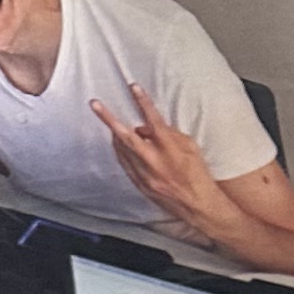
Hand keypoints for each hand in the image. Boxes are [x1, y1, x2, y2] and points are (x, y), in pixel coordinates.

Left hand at [89, 86, 231, 240]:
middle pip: (126, 136)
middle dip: (108, 119)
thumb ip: (169, 134)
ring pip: (122, 151)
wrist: (199, 207)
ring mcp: (146, 176)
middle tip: (94, 104)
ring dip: (115, 135)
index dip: (142, 102)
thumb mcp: (190, 147)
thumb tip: (146, 128)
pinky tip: (119, 145)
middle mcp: (155, 162)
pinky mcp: (142, 186)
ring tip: (110, 124)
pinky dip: (121, 153)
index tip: (133, 87)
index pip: (153, 120)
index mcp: (170, 149)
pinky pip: (125, 165)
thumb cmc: (198, 175)